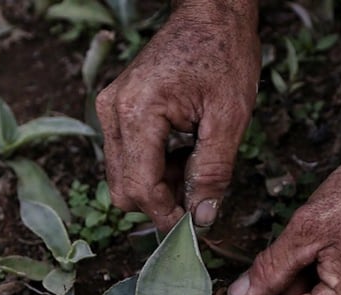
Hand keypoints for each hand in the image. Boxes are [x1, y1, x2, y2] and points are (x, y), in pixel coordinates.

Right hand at [96, 1, 259, 231]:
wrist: (211, 13)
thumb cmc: (223, 54)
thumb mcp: (229, 118)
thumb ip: (213, 172)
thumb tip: (202, 217)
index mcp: (137, 112)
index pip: (139, 187)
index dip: (165, 215)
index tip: (193, 228)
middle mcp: (113, 112)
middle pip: (123, 189)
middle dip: (160, 202)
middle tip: (198, 195)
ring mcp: (110, 110)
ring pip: (123, 177)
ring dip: (158, 185)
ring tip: (194, 165)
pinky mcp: (116, 110)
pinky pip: (127, 157)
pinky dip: (153, 168)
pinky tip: (181, 153)